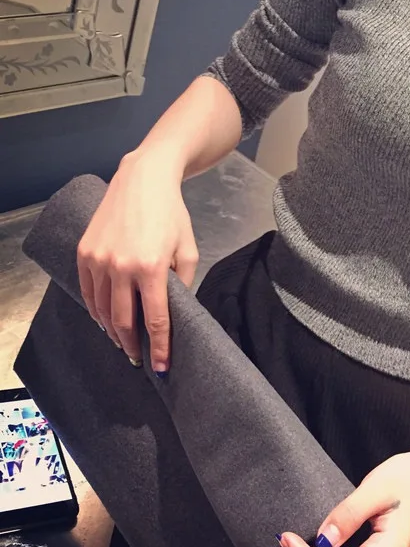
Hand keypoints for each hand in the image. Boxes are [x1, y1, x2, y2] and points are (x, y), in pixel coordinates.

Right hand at [76, 151, 198, 373]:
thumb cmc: (172, 214)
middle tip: (139, 359)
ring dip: (113, 331)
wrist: (143, 180)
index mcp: (151, 268)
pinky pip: (89, 292)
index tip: (161, 366)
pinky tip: (106, 320)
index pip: (155, 319)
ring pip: (103, 310)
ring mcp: (98, 260)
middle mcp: (121, 267)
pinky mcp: (84, 253)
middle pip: (124, 321)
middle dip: (133, 345)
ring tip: (124, 343)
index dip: (159, 346)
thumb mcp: (188, 248)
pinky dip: (96, 310)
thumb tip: (177, 309)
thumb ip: (183, 282)